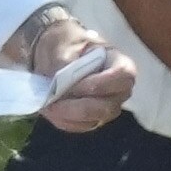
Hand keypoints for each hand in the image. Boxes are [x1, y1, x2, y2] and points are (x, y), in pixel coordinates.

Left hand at [29, 15, 138, 133]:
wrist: (56, 54)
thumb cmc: (67, 44)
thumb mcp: (63, 46)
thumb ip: (65, 63)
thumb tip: (61, 83)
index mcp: (120, 64)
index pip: (123, 77)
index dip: (100, 84)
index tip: (75, 84)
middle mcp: (119, 89)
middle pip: (108, 106)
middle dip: (80, 107)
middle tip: (54, 101)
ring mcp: (108, 106)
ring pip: (94, 120)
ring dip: (68, 115)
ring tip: (47, 106)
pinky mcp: (93, 118)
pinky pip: (80, 126)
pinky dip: (63, 120)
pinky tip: (49, 110)